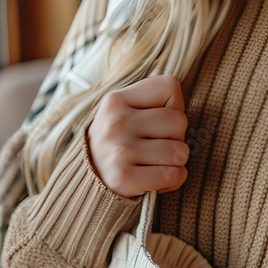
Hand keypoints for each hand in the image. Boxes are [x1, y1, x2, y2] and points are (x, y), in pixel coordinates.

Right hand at [86, 74, 189, 197]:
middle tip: (156, 146)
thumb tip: (176, 90)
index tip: (157, 121)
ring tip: (155, 163)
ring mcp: (120, 151)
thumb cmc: (118, 141)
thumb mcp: (124, 110)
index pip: (170, 87)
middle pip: (179, 121)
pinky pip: (174, 175)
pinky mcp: (124, 178)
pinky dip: (173, 181)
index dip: (173, 106)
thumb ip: (151, 98)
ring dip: (176, 162)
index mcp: (116, 99)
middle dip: (176, 137)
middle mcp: (116, 123)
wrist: (87, 179)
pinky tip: (157, 180)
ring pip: (180, 151)